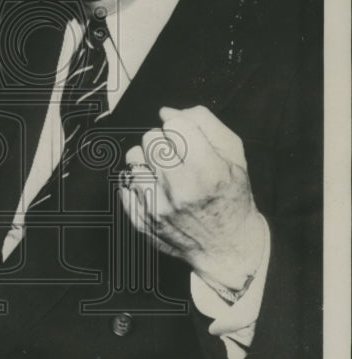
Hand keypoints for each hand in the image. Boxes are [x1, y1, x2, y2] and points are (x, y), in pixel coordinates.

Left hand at [118, 105, 266, 288]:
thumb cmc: (232, 195)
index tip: (189, 140)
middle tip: (178, 157)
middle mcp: (179, 190)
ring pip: (133, 159)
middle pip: (150, 139)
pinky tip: (156, 189)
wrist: (227, 246)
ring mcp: (157, 208)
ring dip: (148, 161)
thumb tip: (166, 111)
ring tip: (166, 172)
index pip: (174, 124)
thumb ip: (204, 123)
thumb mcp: (234, 155)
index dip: (181, 127)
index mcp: (207, 171)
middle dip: (164, 142)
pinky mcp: (141, 221)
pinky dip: (138, 182)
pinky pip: (124, 184)